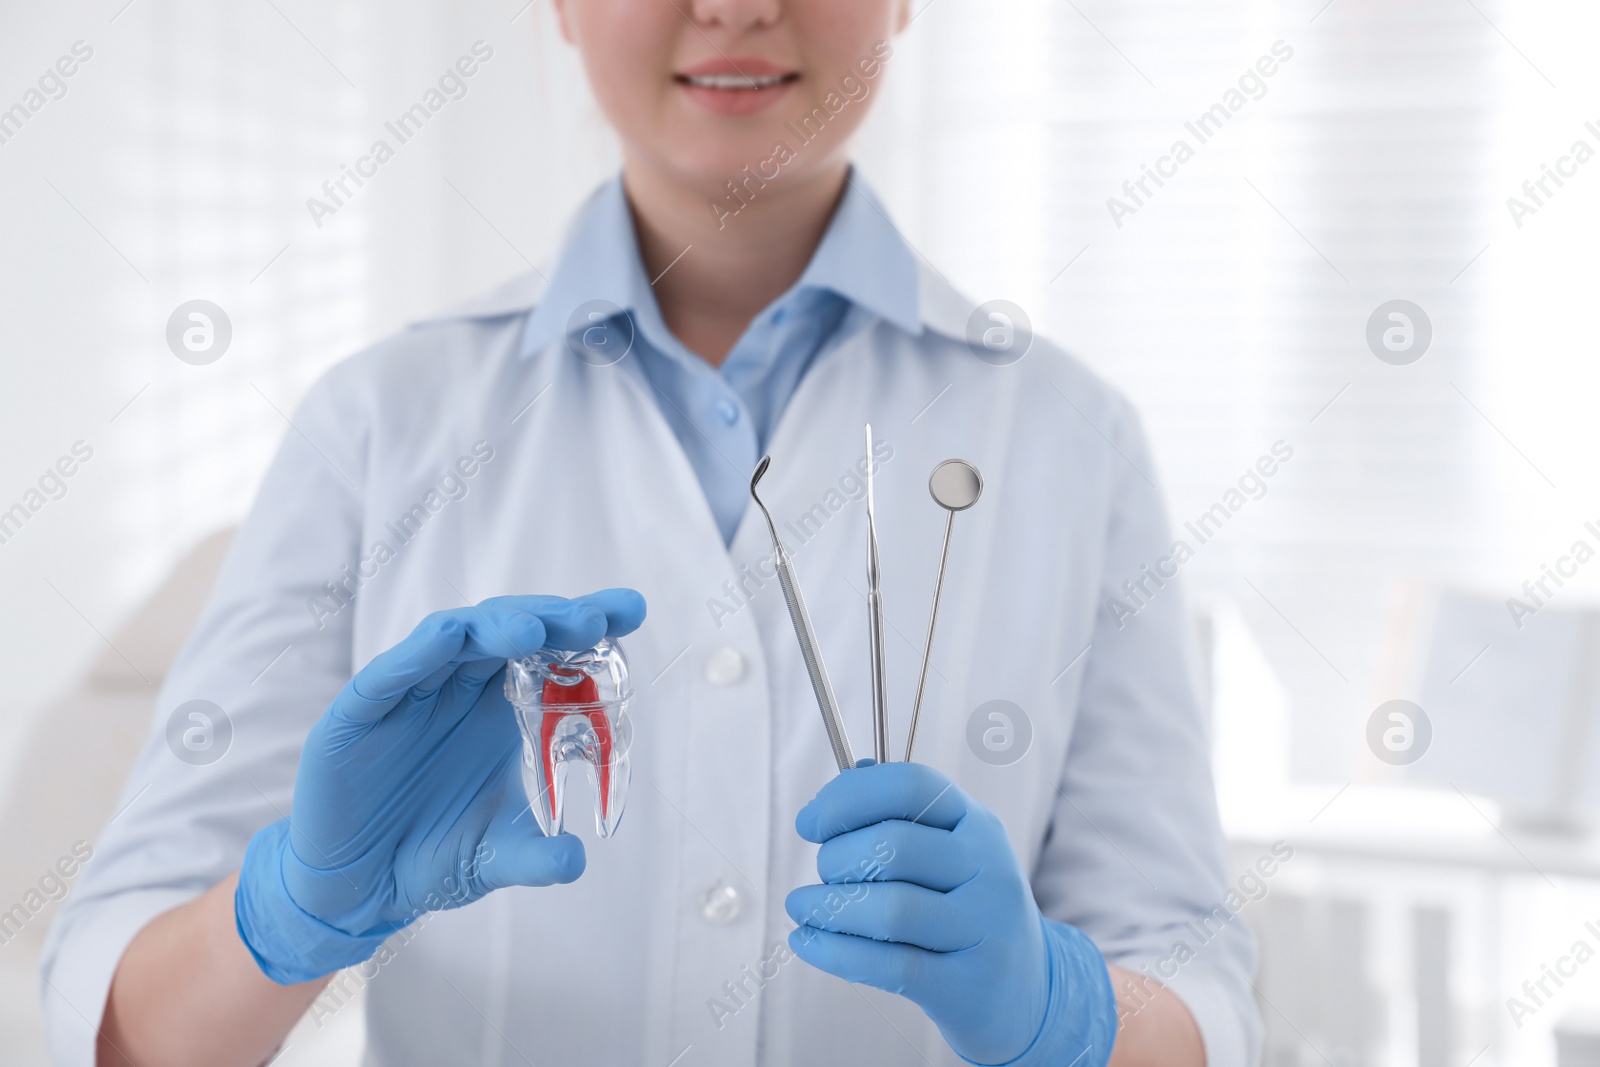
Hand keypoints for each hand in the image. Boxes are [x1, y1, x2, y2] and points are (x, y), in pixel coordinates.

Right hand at [236, 590, 645, 983]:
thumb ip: (534, 857)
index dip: (587, 624)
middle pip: (508, 631)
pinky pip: (390, 673)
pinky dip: (420, 652)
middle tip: (593, 620)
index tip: (632, 610)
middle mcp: (459, 690)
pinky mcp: (358, 714)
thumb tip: (577, 860)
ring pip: (454, 639)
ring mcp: (410, 695)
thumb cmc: (431, 857)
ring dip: (494, 626)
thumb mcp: (493, 858)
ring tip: (534, 631)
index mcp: (501, 709)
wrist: (358, 888)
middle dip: (552, 618)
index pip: (549, 650)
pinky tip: (450, 638)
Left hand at [785, 763, 1117, 1066]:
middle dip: (836, 857)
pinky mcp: (967, 986)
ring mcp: (983, 930)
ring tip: (802, 907)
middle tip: (822, 875)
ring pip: (891, 910)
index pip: (912, 786)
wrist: (1029, 990)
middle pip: (894, 846)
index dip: (849, 796)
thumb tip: (849, 778)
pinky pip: (890, 966)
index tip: (810, 823)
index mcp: (978, 824)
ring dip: (828, 906)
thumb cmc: (966, 908)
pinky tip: (806, 941)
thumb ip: (901, 811)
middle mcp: (989, 870)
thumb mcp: (950, 851)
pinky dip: (834, 951)